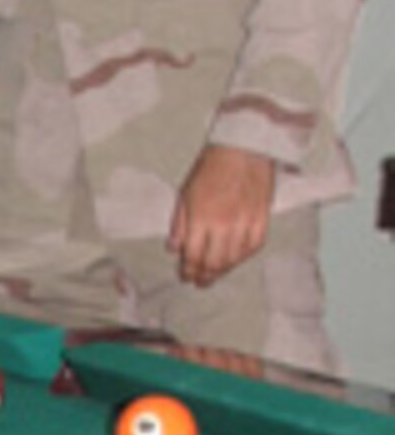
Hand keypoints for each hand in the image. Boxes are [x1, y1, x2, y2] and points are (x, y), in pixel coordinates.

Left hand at [168, 144, 273, 287]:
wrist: (242, 151)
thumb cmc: (209, 169)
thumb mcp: (184, 194)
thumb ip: (179, 224)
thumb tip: (173, 248)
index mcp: (200, 218)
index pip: (193, 255)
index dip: (188, 270)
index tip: (185, 277)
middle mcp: (223, 225)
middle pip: (214, 262)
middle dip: (204, 275)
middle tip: (199, 283)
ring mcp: (245, 224)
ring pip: (234, 259)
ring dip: (223, 270)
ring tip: (214, 276)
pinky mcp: (262, 221)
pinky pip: (253, 248)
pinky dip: (242, 258)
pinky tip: (235, 261)